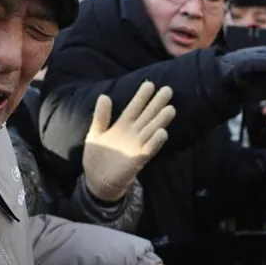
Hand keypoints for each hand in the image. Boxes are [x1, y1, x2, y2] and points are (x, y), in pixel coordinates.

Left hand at [83, 81, 175, 201]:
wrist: (97, 180)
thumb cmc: (97, 156)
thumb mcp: (95, 133)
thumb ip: (101, 116)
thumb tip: (104, 96)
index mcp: (122, 126)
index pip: (134, 108)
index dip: (141, 97)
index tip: (149, 84)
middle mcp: (133, 133)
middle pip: (147, 116)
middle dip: (157, 104)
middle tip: (168, 89)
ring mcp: (137, 146)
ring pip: (151, 130)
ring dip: (160, 120)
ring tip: (170, 109)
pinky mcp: (137, 159)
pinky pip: (148, 149)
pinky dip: (155, 142)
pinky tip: (162, 133)